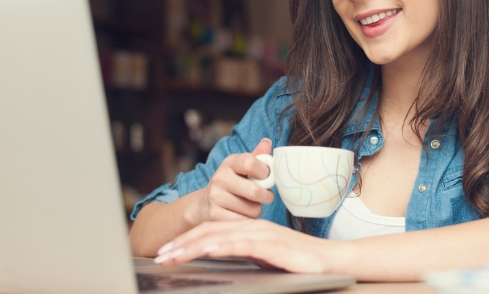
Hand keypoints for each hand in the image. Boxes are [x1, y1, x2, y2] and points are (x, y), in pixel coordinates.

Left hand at [152, 219, 341, 274]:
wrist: (329, 260)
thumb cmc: (297, 261)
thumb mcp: (263, 258)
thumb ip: (242, 254)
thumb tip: (218, 257)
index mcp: (249, 229)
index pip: (211, 230)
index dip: (186, 240)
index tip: (166, 251)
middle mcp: (252, 227)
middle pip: (210, 231)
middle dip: (181, 244)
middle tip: (159, 255)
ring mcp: (263, 235)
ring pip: (220, 236)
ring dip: (193, 246)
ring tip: (173, 256)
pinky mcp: (273, 245)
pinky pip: (243, 244)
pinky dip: (223, 246)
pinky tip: (208, 250)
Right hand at [191, 138, 274, 223]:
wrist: (204, 203)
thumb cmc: (232, 183)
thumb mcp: (241, 167)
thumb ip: (257, 156)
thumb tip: (267, 141)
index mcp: (230, 162)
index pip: (251, 163)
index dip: (265, 172)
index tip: (267, 177)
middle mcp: (220, 178)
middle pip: (255, 191)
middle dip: (267, 196)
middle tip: (266, 196)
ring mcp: (216, 197)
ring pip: (252, 209)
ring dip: (257, 210)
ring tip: (250, 205)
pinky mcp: (215, 215)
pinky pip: (244, 221)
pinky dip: (248, 220)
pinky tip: (241, 214)